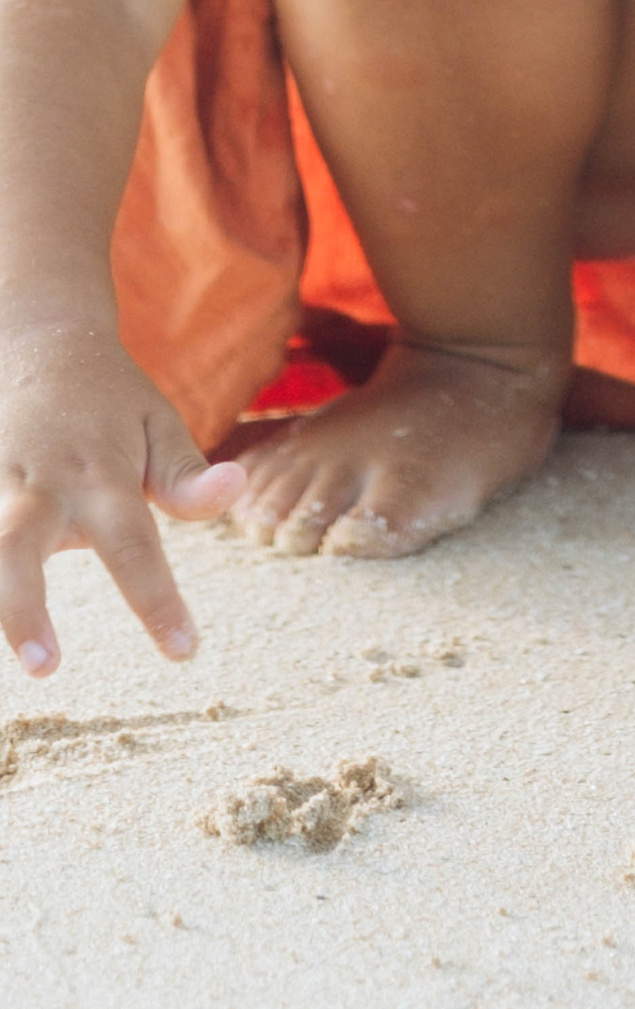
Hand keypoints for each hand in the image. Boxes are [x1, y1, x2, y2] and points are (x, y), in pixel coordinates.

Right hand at [0, 312, 246, 673]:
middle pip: (22, 548)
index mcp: (100, 477)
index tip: (185, 651)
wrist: (40, 342)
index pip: (136, 548)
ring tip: (11, 657)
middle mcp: (41, 485)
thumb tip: (237, 489)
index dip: (159, 603)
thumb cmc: (111, 401)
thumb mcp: (159, 426)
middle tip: (44, 666)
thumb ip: (187, 476)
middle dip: (24, 609)